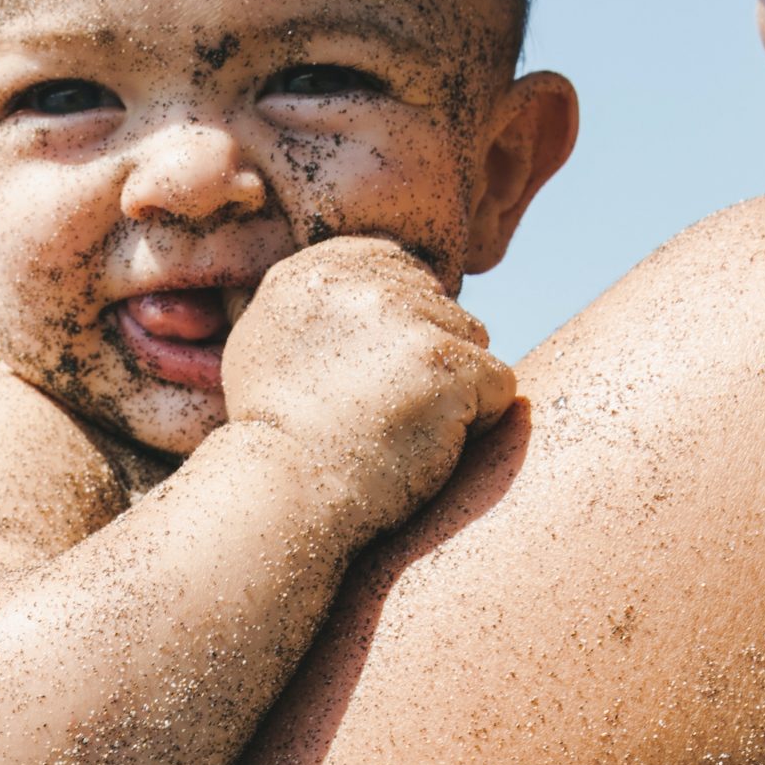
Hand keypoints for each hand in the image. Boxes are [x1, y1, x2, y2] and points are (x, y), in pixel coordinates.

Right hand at [221, 238, 514, 547]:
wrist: (283, 499)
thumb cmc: (274, 444)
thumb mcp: (266, 350)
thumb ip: (315, 310)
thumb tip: (364, 295)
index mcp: (312, 273)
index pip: (397, 266)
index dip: (402, 324)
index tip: (375, 374)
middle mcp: (359, 282)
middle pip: (439, 304)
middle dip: (427, 358)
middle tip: (383, 413)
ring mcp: (405, 319)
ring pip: (472, 341)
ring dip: (454, 388)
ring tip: (402, 432)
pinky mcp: (448, 363)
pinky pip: (498, 384)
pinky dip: (479, 423)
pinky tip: (429, 448)